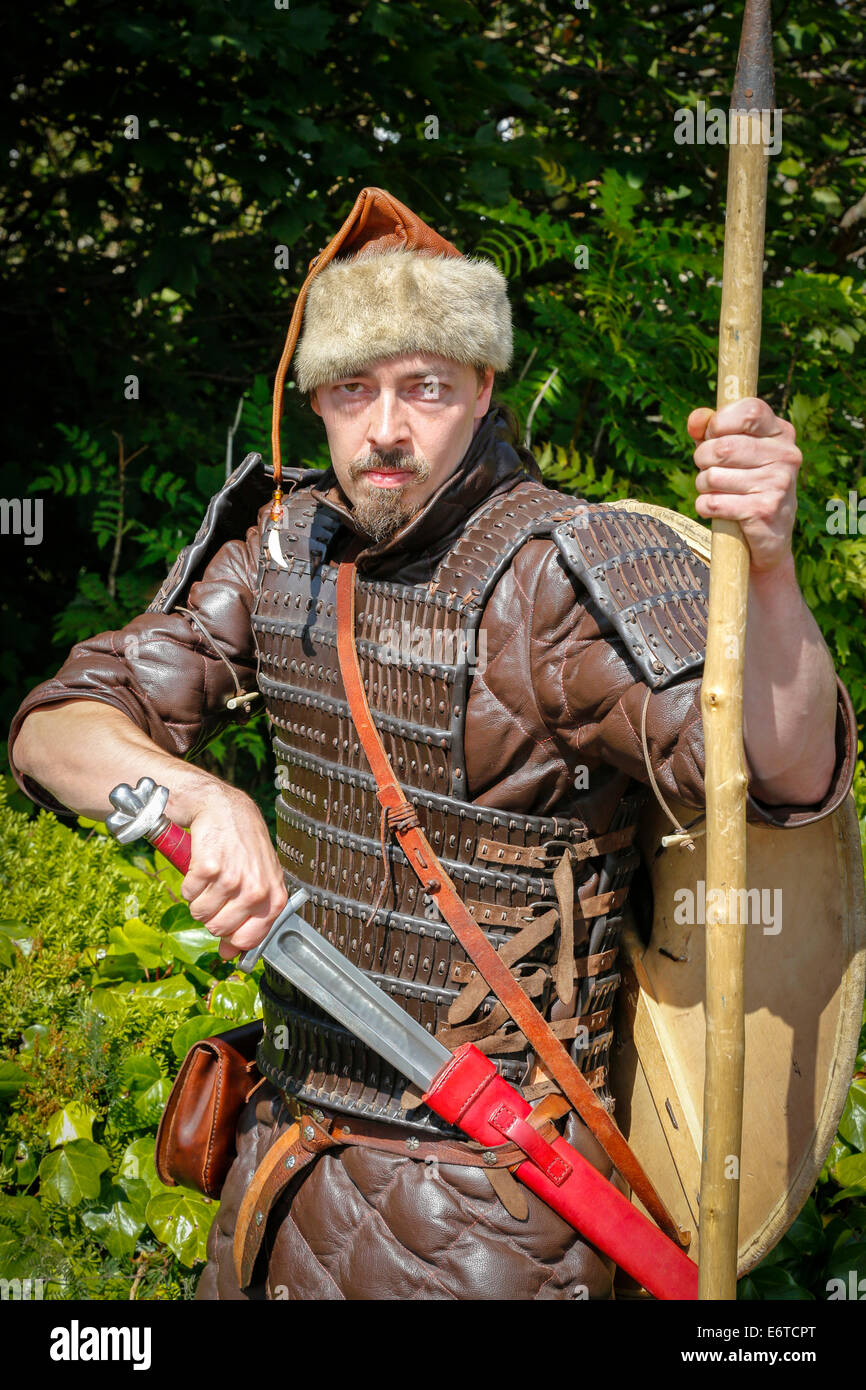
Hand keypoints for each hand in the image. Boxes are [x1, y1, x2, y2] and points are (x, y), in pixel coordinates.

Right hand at [177, 784, 286, 960]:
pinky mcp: (208, 867)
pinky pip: (188, 893)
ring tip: (210, 876)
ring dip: (198, 898)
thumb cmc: (244, 845)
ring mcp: (232, 879)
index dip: (231, 940)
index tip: (224, 932)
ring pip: (200, 913)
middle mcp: (256, 890)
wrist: (225, 809)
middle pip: (218, 929)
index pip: (249, 940)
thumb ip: (251, 917)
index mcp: (273, 897)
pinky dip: (188, 882)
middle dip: (211, 914)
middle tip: (216, 891)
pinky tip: (200, 865)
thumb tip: (229, 954)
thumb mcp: (260, 880)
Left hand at [687, 398, 800, 574]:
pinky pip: (713, 503)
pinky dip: (705, 507)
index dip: (720, 422)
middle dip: (702, 459)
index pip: (749, 410)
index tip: (713, 435)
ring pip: (713, 476)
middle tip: (707, 469)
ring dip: (702, 485)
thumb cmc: (744, 485)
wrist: (769, 539)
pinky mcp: (764, 510)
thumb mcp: (730, 452)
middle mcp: (786, 455)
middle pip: (722, 447)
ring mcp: (778, 483)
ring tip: (714, 491)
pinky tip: (718, 509)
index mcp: (781, 433)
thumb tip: (696, 419)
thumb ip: (710, 430)